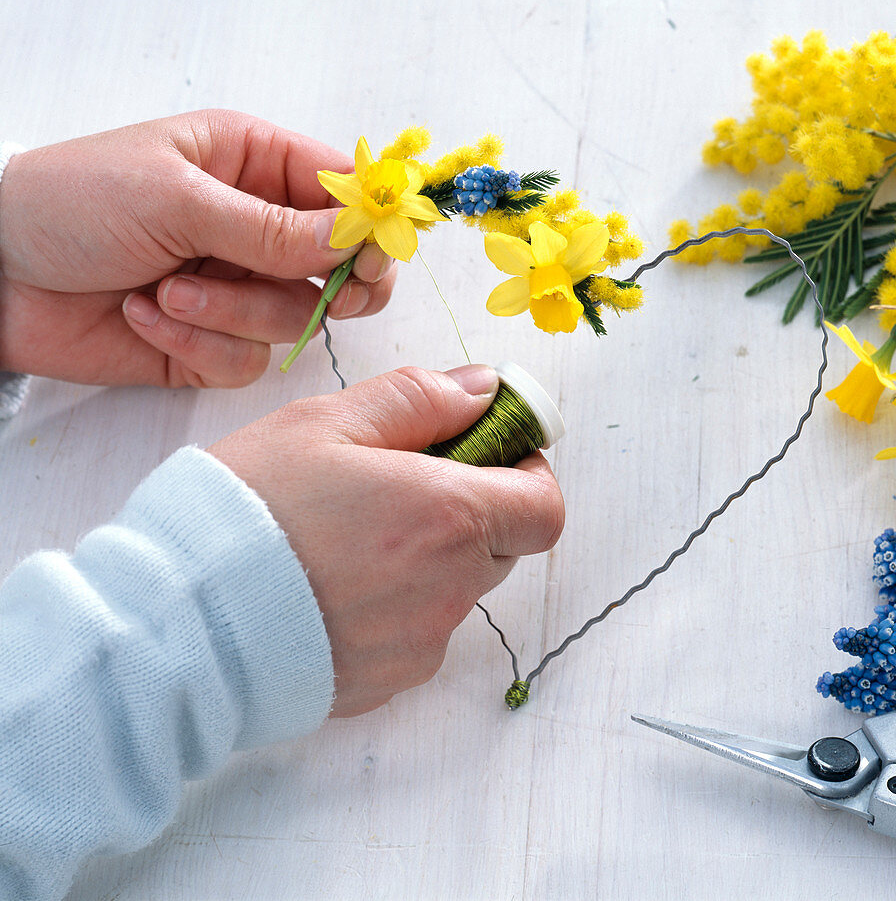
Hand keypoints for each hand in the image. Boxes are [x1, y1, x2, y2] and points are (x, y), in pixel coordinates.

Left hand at [0, 109, 393, 386]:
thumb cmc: (71, 203)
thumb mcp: (175, 198)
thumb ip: (272, 227)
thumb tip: (354, 239)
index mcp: (252, 166)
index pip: (343, 193)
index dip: (370, 225)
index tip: (372, 256)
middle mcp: (256, 228)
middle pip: (345, 267)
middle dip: (333, 286)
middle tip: (327, 295)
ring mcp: (237, 287)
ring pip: (294, 318)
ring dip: (230, 311)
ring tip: (166, 291)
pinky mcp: (211, 342)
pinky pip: (245, 359)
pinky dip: (197, 343)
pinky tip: (145, 315)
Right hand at [207, 364, 565, 716]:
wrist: (174, 621)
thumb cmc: (246, 511)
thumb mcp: (325, 424)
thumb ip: (419, 400)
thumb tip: (486, 390)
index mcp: (449, 515)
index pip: (544, 505)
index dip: (525, 473)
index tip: (485, 454)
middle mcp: (450, 588)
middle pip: (501, 546)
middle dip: (468, 511)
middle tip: (398, 487)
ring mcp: (420, 644)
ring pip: (455, 591)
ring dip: (427, 561)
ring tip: (346, 541)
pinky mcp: (386, 684)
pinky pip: (415, 636)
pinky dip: (393, 609)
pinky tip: (329, 590)